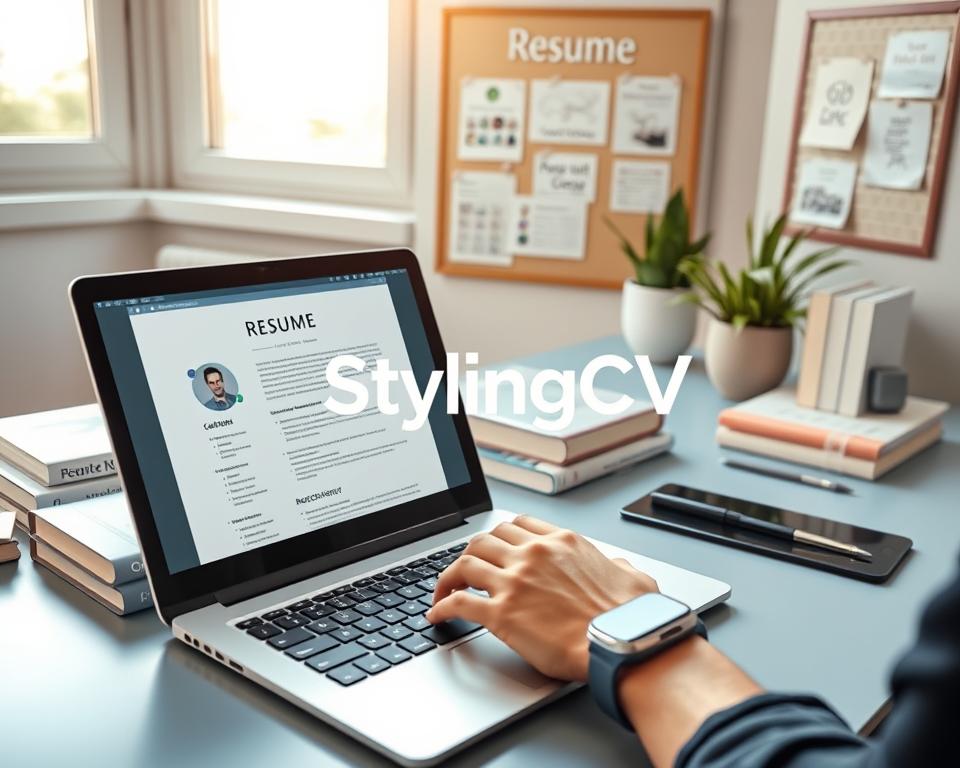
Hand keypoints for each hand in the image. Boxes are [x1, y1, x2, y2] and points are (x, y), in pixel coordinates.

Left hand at [426, 515, 657, 680]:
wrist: (621, 645)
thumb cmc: (628, 618)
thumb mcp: (632, 578)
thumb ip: (619, 567)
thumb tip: (618, 567)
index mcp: (562, 543)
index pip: (518, 524)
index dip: (500, 535)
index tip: (494, 546)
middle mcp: (534, 555)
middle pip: (485, 539)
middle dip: (471, 553)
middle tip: (465, 569)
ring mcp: (515, 582)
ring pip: (465, 563)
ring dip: (449, 576)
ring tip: (443, 589)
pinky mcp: (501, 613)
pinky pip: (458, 603)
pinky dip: (442, 607)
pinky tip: (437, 615)